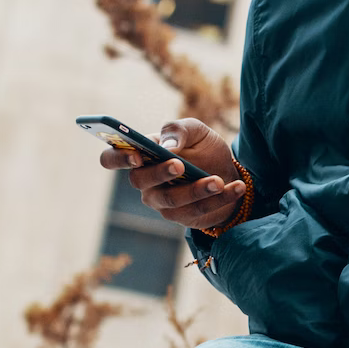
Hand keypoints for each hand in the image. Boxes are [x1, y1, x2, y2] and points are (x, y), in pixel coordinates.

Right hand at [99, 118, 247, 231]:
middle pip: (140, 181)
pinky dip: (220, 198)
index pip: (111, 158)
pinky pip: (198, 211)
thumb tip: (167, 147)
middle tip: (179, 165)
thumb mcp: (196, 131)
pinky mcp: (183, 217)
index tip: (135, 155)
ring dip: (196, 189)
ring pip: (171, 200)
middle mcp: (146, 181)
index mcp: (141, 155)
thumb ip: (178, 130)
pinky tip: (236, 187)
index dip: (117, 158)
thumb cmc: (203, 148)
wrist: (228, 171)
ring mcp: (161, 202)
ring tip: (218, 180)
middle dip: (159, 173)